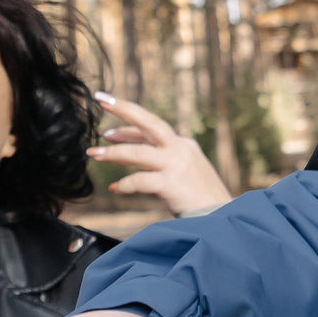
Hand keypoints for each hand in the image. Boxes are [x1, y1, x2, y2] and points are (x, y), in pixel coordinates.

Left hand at [89, 94, 230, 215]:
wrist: (222, 217)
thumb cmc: (200, 199)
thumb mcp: (183, 171)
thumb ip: (162, 160)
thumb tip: (132, 154)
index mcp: (183, 145)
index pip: (151, 127)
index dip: (127, 125)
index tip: (107, 129)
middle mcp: (180, 149)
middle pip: (149, 122)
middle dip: (124, 109)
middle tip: (101, 100)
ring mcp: (176, 166)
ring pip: (138, 153)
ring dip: (114, 153)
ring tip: (94, 154)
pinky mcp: (172, 184)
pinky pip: (140, 181)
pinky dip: (125, 184)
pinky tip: (115, 188)